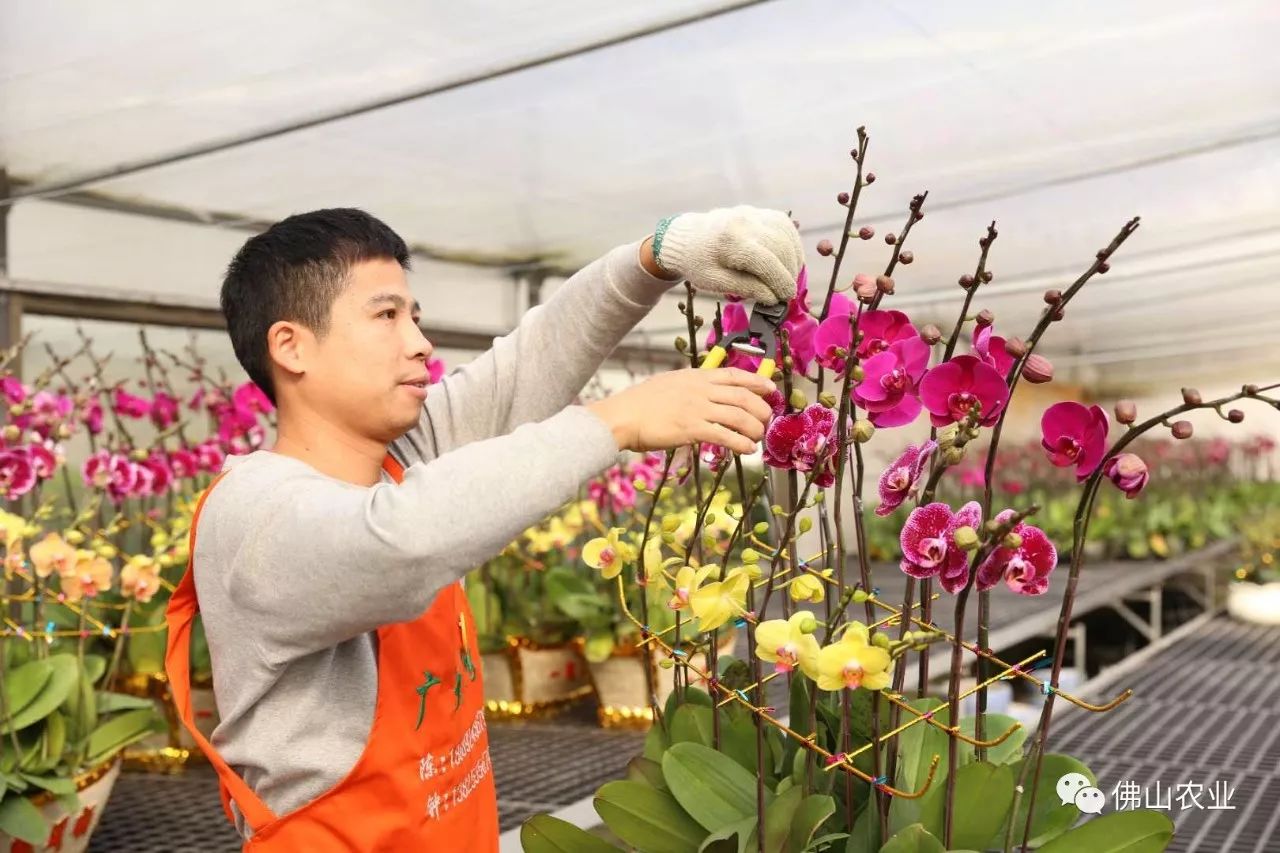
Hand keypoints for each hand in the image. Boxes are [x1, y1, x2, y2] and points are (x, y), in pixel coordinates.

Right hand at [586, 367, 776, 454]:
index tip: (771, 388)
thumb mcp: (667, 384)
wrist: (622, 416)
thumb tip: (702, 394)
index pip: (734, 375)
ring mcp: (697, 408)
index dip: (757, 381)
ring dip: (754, 429)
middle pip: (743, 396)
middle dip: (761, 409)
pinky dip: (741, 444)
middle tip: (766, 420)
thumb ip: (688, 387)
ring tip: (757, 438)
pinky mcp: (692, 428)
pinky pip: (725, 436)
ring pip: (739, 416)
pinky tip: (747, 450)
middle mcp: (700, 390)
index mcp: (695, 377)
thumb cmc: (639, 403)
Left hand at [652, 206, 803, 304]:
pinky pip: (784, 226)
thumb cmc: (698, 263)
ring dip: (794, 258)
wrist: (687, 238)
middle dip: (789, 272)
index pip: (766, 262)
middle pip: (780, 247)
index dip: (781, 282)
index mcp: (730, 241)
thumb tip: (773, 298)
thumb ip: (745, 288)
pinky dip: (792, 243)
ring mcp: (753, 214)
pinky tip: (789, 260)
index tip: (786, 298)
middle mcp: (745, 222)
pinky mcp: (759, 212)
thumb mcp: (715, 281)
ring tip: (789, 278)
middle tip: (787, 292)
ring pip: (786, 234)